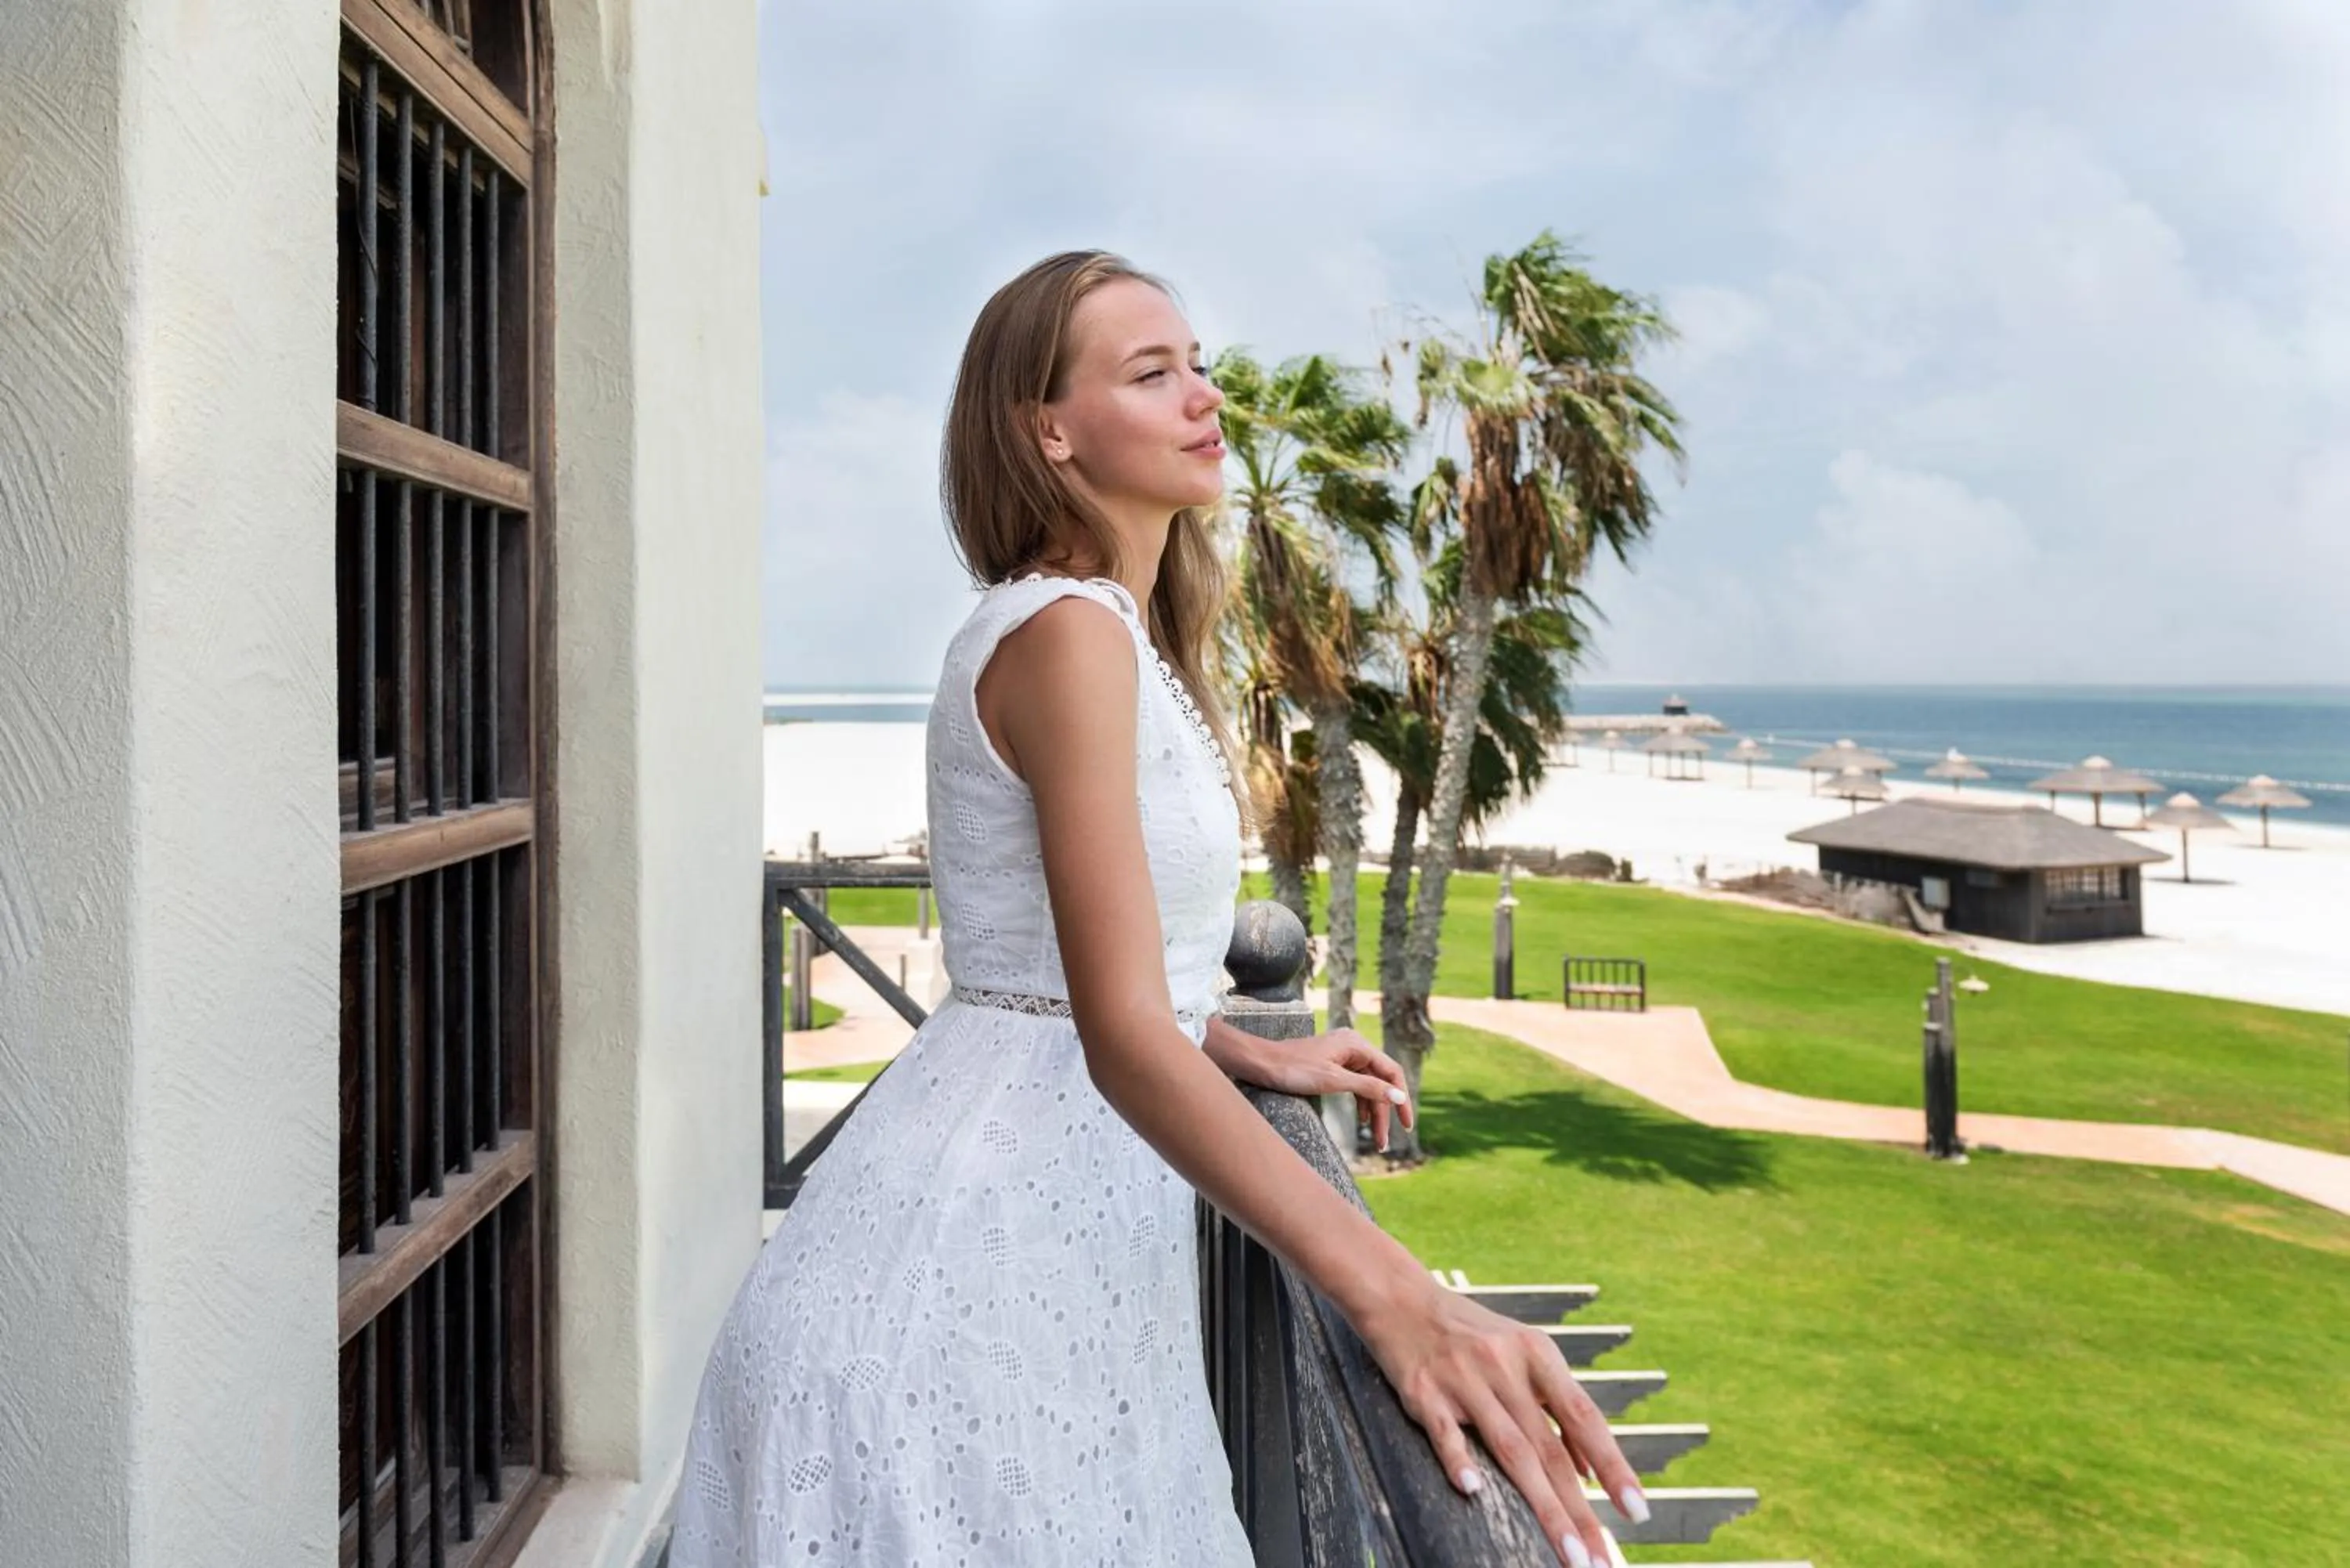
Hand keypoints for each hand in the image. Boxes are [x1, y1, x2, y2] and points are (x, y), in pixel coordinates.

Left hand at [1227, 1026, 1414, 1151]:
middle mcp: (1354, 1047)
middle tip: (1384, 1144)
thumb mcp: (1333, 1081)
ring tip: (1375, 1140)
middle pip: (1380, 1083)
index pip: (1392, 1073)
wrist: (1259, 1063)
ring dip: (1373, 1112)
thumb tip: (1399, 1096)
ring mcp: (1342, 1056)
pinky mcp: (1332, 1065)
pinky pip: (1354, 1085)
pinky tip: (1361, 1120)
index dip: (1402, 1100)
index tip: (1406, 1125)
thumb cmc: (1293, 1069)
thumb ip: (1368, 1088)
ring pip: (1367, 1086)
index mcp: (1357, 1045)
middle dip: (1384, 1113)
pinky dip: (1360, 1103)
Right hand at [1360, 1279, 1648, 1567]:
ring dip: (1543, 1506)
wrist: (1402, 1298)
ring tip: (1566, 1552)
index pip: (1584, 1418)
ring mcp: (1464, 1380)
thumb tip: (1590, 1471)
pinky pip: (1445, 1432)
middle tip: (1599, 1558)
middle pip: (1549, 1449)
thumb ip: (1556, 1407)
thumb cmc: (1471, 1334)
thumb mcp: (1524, 1356)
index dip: (1614, 1466)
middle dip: (1578, 1509)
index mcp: (1537, 1355)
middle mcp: (1505, 1367)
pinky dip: (1459, 1461)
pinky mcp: (1424, 1392)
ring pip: (1510, 1450)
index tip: (1637, 1510)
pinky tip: (1472, 1491)